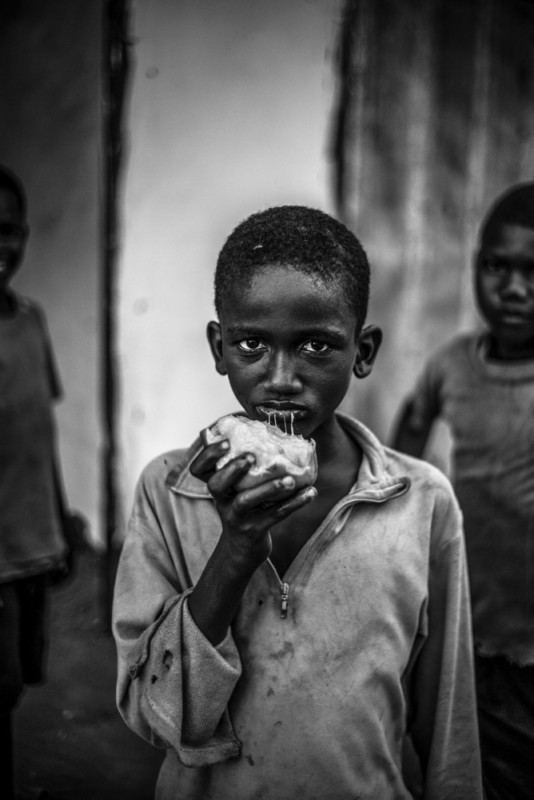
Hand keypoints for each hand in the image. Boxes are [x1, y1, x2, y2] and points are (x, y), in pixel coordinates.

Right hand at [190, 438, 315, 564]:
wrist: (242, 549)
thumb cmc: (245, 508)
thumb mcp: (237, 490)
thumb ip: (246, 468)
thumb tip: (277, 435)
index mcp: (217, 486)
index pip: (199, 469)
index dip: (208, 454)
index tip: (227, 441)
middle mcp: (222, 501)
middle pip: (216, 484)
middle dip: (233, 469)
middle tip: (251, 457)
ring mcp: (236, 517)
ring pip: (246, 501)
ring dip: (268, 488)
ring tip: (290, 480)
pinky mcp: (254, 530)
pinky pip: (274, 515)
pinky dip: (294, 503)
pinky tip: (310, 493)